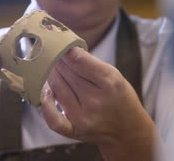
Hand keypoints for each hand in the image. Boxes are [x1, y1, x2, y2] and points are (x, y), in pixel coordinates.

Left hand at [41, 47, 159, 160]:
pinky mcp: (74, 130)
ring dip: (51, 75)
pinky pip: (52, 119)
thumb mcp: (114, 75)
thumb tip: (64, 50)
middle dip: (57, 60)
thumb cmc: (119, 97)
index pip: (78, 60)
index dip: (65, 49)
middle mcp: (95, 100)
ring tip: (49, 67)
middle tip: (51, 52)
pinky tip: (45, 93)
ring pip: (58, 88)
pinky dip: (45, 105)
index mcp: (109, 82)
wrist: (128, 130)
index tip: (59, 42)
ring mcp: (83, 117)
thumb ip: (90, 63)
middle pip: (66, 72)